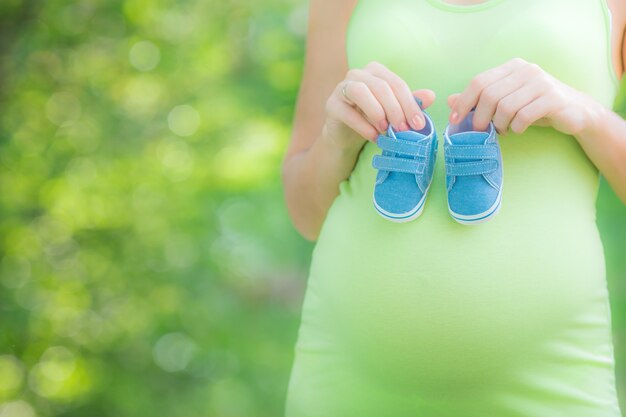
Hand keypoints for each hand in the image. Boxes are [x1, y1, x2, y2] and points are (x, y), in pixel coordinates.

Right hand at [323, 61, 434, 150]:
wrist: (346, 136)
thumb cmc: (373, 120)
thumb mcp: (394, 112)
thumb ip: (410, 103)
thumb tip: (431, 96)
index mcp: (376, 72)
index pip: (396, 83)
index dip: (409, 103)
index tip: (419, 124)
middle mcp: (358, 74)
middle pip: (380, 86)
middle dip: (395, 109)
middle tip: (404, 130)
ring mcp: (341, 88)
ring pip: (361, 91)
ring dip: (377, 112)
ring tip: (386, 130)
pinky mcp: (331, 105)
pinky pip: (347, 112)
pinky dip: (362, 125)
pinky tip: (373, 137)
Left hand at [448, 57, 598, 136]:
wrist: (576, 112)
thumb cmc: (535, 107)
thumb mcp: (505, 102)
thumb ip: (479, 100)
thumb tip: (449, 101)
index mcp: (511, 67)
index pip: (479, 81)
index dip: (463, 102)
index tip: (454, 121)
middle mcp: (526, 70)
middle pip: (489, 95)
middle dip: (480, 117)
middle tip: (481, 131)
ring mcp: (541, 82)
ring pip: (505, 107)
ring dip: (500, 124)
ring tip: (504, 130)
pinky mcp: (553, 98)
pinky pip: (523, 116)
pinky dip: (516, 127)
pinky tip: (518, 129)